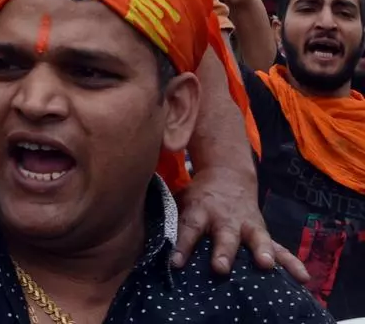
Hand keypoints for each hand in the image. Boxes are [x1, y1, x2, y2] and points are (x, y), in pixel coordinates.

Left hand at [172, 166, 307, 280]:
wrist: (227, 177)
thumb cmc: (199, 197)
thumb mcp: (182, 202)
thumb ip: (172, 219)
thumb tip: (150, 238)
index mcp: (200, 211)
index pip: (188, 228)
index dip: (181, 245)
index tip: (175, 263)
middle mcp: (224, 219)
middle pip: (224, 236)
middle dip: (223, 252)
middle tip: (220, 267)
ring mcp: (247, 226)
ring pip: (256, 239)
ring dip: (261, 252)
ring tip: (266, 265)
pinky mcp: (263, 233)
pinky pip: (280, 248)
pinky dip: (292, 262)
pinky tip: (303, 277)